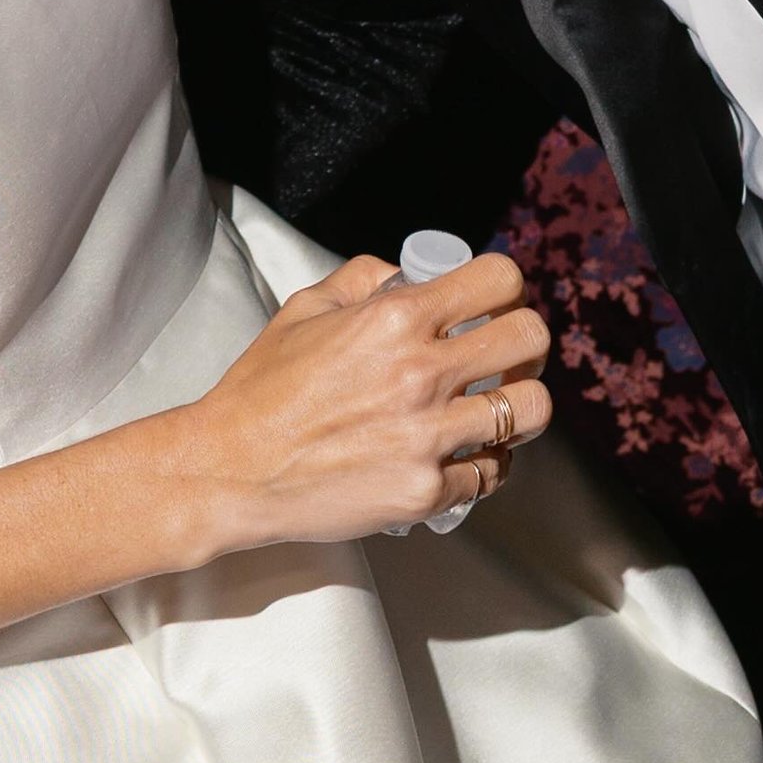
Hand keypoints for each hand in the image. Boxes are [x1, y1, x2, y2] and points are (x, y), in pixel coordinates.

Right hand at [186, 250, 552, 554]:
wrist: (231, 469)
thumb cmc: (261, 391)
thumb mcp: (304, 310)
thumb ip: (360, 279)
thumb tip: (401, 272)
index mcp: (394, 319)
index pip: (498, 279)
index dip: (505, 287)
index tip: (496, 302)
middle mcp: (421, 373)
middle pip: (531, 339)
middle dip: (526, 342)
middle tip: (508, 355)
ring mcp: (428, 436)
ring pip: (531, 411)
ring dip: (520, 406)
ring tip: (499, 408)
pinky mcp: (426, 491)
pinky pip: (492, 472)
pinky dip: (486, 463)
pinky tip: (465, 454)